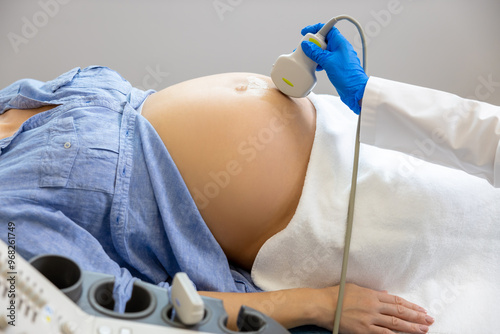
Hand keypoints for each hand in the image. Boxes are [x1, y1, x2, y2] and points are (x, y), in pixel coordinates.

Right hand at [300, 23, 367, 113]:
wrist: (354, 91)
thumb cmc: (347, 75)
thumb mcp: (328, 61)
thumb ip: (316, 52)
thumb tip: (307, 45)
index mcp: (340, 43)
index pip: (328, 29)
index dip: (316, 28)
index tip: (306, 31)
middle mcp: (340, 48)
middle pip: (324, 40)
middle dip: (313, 43)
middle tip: (304, 48)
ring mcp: (338, 57)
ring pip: (323, 51)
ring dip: (314, 54)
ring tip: (306, 58)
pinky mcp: (336, 66)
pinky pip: (325, 60)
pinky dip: (318, 62)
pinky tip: (314, 67)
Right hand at [314, 283, 433, 333]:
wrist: (323, 305)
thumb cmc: (336, 295)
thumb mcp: (356, 288)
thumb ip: (372, 292)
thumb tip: (386, 295)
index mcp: (372, 295)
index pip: (397, 301)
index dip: (411, 306)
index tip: (421, 309)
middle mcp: (374, 306)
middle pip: (400, 312)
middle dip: (416, 317)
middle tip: (429, 320)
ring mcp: (369, 319)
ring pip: (395, 324)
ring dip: (411, 328)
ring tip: (423, 330)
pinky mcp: (364, 330)